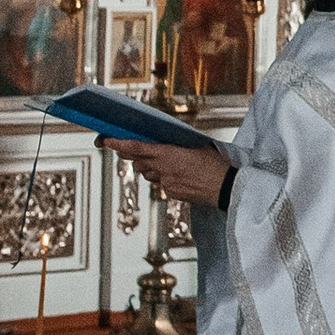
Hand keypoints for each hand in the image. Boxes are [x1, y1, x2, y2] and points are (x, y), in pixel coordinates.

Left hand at [104, 138, 229, 207]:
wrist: (227, 188)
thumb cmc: (216, 166)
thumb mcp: (198, 147)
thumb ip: (178, 146)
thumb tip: (168, 142)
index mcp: (170, 154)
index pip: (138, 148)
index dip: (119, 144)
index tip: (107, 140)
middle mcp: (165, 170)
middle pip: (138, 162)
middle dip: (130, 155)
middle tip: (124, 149)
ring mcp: (167, 183)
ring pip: (148, 174)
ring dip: (150, 167)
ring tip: (163, 162)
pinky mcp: (171, 193)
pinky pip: (161, 183)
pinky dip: (165, 178)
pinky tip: (179, 176)